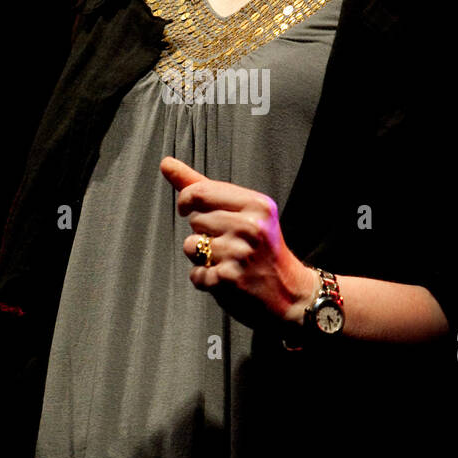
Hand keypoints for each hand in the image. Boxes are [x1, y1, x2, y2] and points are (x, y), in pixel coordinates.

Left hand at [160, 156, 317, 330]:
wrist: (291, 294)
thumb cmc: (261, 248)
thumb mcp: (244, 211)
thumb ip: (202, 186)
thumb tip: (166, 163)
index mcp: (257, 204)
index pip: (199, 192)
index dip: (185, 201)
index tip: (188, 209)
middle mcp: (251, 227)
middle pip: (194, 221)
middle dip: (202, 233)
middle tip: (229, 244)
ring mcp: (240, 254)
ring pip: (191, 246)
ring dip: (202, 257)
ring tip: (228, 261)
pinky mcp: (229, 279)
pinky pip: (195, 274)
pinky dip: (205, 279)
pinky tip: (227, 280)